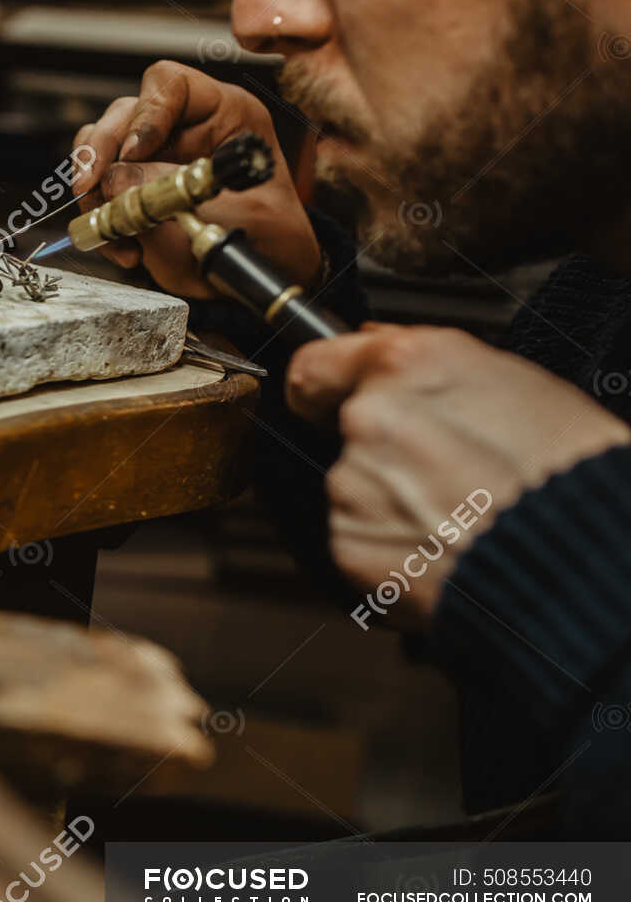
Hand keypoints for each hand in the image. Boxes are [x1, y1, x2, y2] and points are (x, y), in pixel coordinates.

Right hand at [70, 60, 319, 299]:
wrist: (260, 277)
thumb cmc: (269, 241)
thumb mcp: (240, 217)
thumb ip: (178, 194)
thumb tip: (116, 181)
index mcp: (225, 115)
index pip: (172, 85)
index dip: (146, 112)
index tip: (133, 152)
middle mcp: (183, 129)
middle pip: (123, 115)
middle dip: (100, 151)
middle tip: (89, 187)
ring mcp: (153, 158)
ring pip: (98, 149)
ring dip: (94, 191)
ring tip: (112, 230)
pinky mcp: (132, 190)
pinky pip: (95, 191)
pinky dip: (97, 220)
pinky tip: (125, 249)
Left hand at [286, 324, 630, 627]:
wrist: (586, 558)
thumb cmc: (569, 470)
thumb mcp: (514, 381)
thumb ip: (427, 363)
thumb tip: (374, 343)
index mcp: (406, 367)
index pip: (315, 366)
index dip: (325, 385)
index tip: (327, 399)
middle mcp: (368, 420)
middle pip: (348, 432)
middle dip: (386, 451)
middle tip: (449, 473)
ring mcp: (352, 485)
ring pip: (355, 488)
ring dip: (391, 501)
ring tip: (460, 514)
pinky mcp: (349, 545)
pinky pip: (358, 539)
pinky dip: (389, 547)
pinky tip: (443, 547)